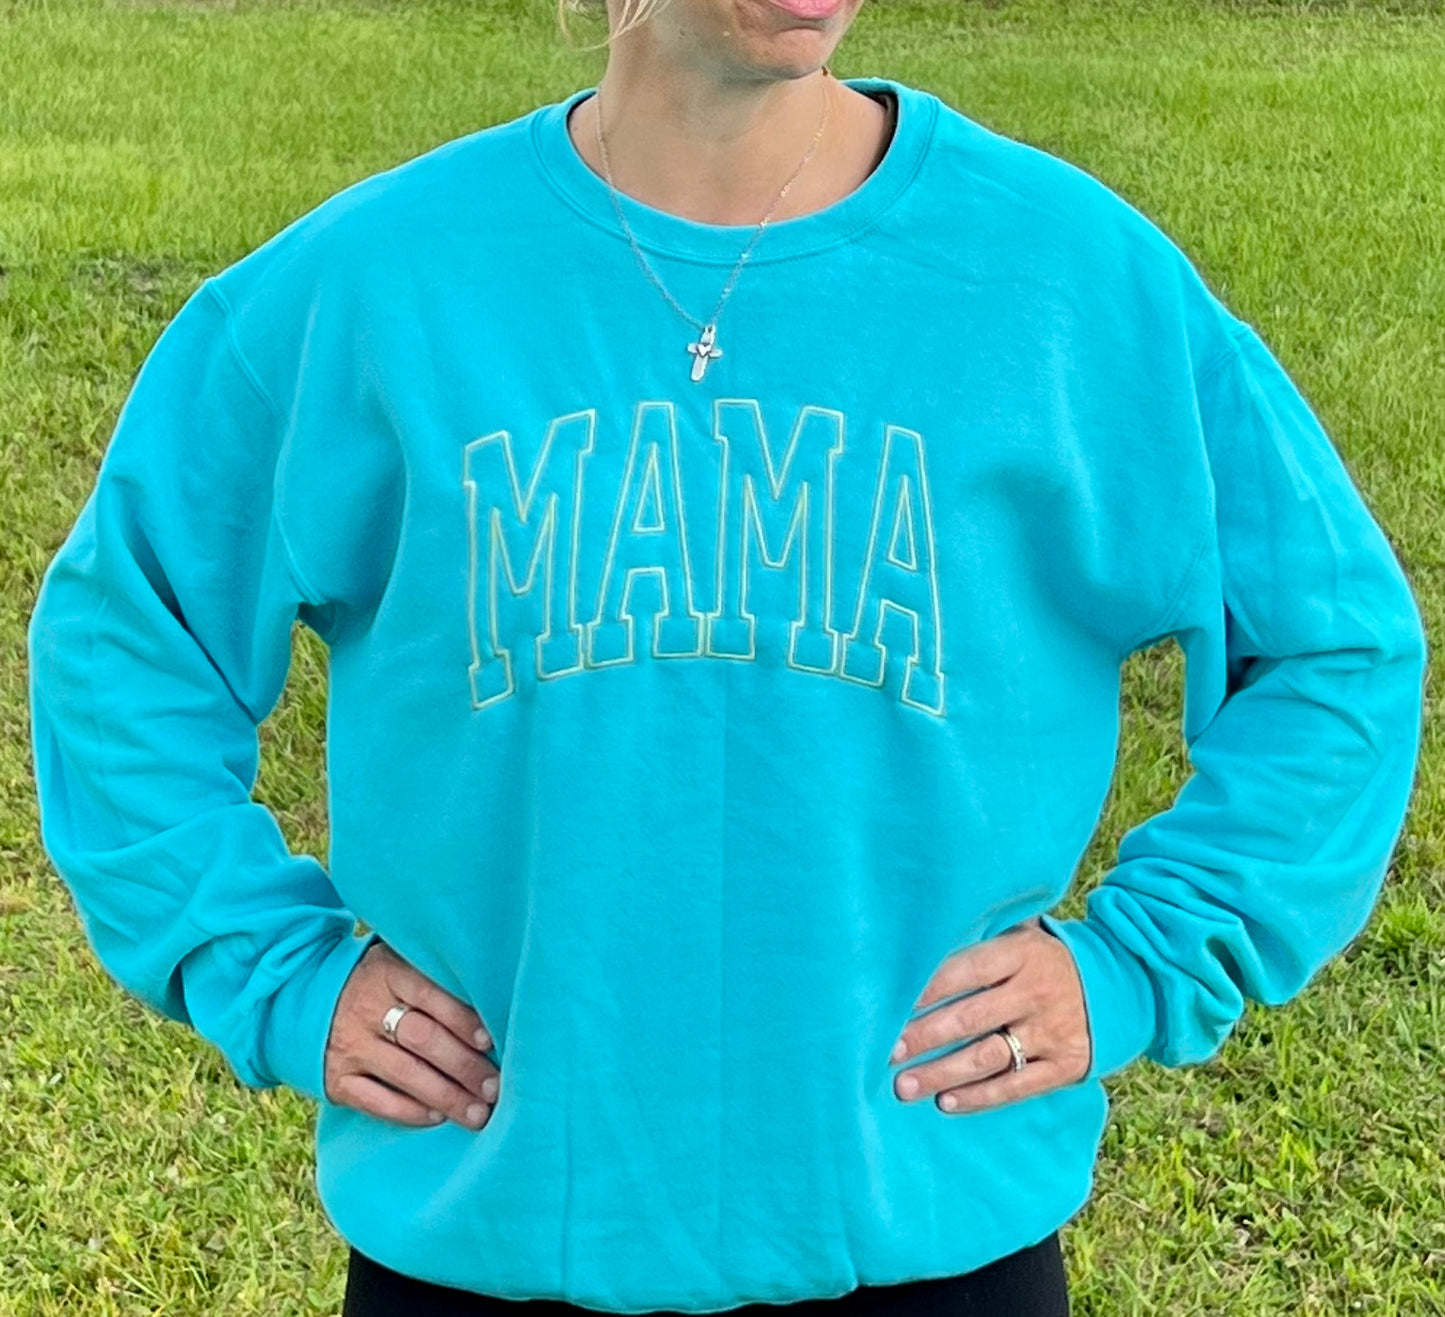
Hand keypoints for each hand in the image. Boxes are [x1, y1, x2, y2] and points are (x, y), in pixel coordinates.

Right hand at [323, 938, 500, 1131]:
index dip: (462, 1019)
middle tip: (495, 1087)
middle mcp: (367, 1008)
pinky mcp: (336, 1079)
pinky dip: (409, 1112)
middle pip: (422, 1039)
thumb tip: (493, 997)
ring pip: (405, 1074)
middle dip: (464, 1066)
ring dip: (446, 1097)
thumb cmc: (376, 981)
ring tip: (478, 1114)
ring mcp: (350, 1046)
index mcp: (388, 973)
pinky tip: (438, 1118)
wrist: (305, 998)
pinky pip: (376, 1102)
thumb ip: (434, 975)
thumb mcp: (397, 962)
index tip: (490, 1041)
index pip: (430, 995)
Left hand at [889, 916, 1090, 1113]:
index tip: (891, 1004)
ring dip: (943, 1073)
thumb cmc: (1048, 958)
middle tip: (888, 1052)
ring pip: (988, 1057)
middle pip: (971, 1018)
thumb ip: (983, 938)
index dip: (928, 988)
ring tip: (905, 1086)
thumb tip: (924, 938)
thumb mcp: (1025, 935)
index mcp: (1022, 954)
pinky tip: (947, 1102)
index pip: (967, 970)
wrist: (1123, 984)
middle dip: (925, 1036)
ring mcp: (1052, 1032)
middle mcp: (1036, 993)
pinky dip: (980, 1096)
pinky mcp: (1065, 1066)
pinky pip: (1016, 1086)